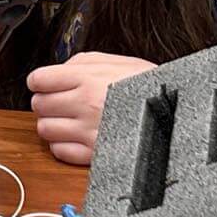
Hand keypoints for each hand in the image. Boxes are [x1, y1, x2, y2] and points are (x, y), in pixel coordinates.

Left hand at [26, 52, 154, 165]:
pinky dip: (63, 145)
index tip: (44, 84)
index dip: (40, 81)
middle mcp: (86, 105)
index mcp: (89, 78)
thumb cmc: (150, 87)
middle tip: (60, 102)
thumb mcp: (119, 62)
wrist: (178, 114)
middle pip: (39, 104)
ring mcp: (89, 131)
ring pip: (45, 129)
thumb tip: (59, 69)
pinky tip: (77, 136)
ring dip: (53, 124)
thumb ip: (84, 62)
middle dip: (46, 102)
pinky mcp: (94, 154)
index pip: (39, 80)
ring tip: (69, 120)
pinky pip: (59, 151)